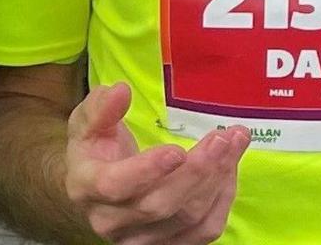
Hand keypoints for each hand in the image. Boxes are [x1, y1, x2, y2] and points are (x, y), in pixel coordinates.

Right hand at [61, 81, 247, 244]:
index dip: (147, 170)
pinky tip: (229, 168)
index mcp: (86, 188)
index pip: (115, 185)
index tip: (177, 150)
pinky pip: (204, 231)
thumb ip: (101, 107)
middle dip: (196, 171)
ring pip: (187, 218)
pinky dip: (222, 198)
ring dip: (216, 179)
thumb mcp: (86, 123)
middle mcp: (110, 222)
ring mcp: (140, 240)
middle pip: (159, 205)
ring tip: (234, 143)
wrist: (96, 189)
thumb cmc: (93, 151)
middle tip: (222, 138)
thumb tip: (121, 91)